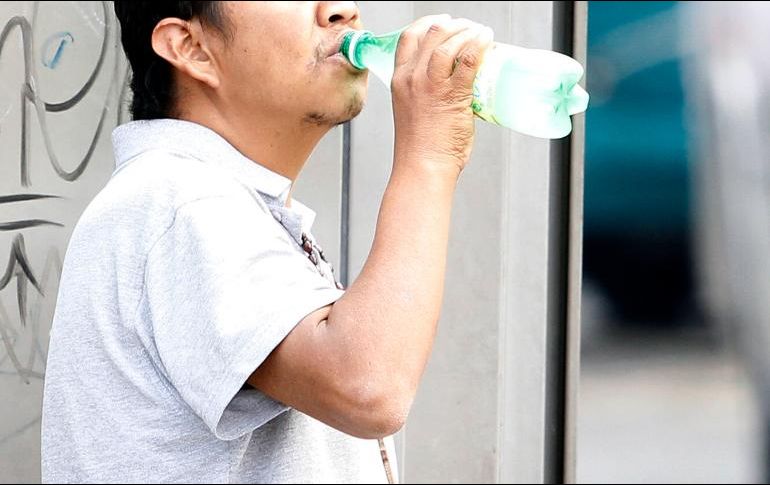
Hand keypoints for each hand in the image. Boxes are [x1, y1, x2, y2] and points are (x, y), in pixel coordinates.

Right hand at [391, 15, 493, 175]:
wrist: (423, 167)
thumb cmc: (422, 148)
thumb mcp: (413, 111)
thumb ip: (428, 95)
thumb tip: (456, 87)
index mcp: (399, 79)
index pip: (409, 36)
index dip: (429, 23)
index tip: (445, 23)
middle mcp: (412, 77)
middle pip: (432, 32)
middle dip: (455, 24)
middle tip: (470, 28)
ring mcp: (431, 85)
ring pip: (449, 41)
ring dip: (469, 30)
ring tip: (481, 32)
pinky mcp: (453, 94)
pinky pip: (468, 58)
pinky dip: (480, 44)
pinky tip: (487, 40)